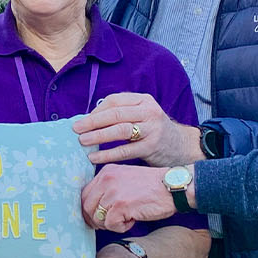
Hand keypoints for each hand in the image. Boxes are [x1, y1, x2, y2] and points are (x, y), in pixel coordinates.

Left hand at [74, 93, 201, 166]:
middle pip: (115, 114)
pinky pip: (125, 150)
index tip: (82, 120)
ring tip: (82, 141)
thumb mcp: (142, 115)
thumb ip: (122, 113)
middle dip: (92, 122)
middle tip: (76, 129)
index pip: (115, 101)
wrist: (181, 146)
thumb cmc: (153, 131)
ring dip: (98, 136)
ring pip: (120, 130)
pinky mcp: (152, 147)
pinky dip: (107, 154)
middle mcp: (149, 111)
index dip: (96, 111)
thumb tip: (88, 119)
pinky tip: (94, 157)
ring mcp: (152, 129)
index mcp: (144, 100)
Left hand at [82, 164, 176, 232]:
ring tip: (126, 219)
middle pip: (87, 207)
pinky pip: (110, 224)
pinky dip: (120, 228)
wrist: (173, 187)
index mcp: (106, 172)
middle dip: (96, 220)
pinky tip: (132, 221)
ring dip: (110, 224)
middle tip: (111, 223)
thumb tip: (93, 209)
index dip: (89, 210)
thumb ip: (109, 189)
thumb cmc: (152, 187)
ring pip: (97, 217)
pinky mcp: (121, 205)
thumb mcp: (125, 179)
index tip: (97, 218)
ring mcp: (113, 192)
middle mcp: (106, 179)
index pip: (84, 194)